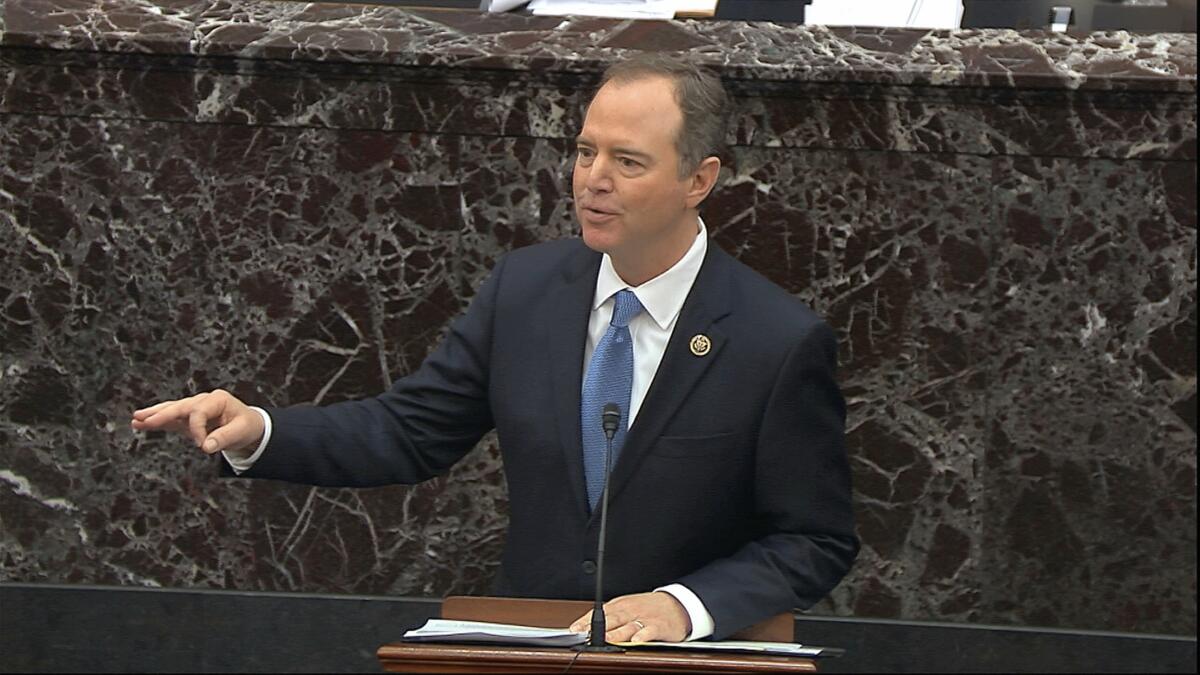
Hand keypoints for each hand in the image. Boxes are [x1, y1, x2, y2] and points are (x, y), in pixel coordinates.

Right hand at [131, 389, 263, 455]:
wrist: (249, 425)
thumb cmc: (247, 426)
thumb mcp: (241, 431)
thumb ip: (224, 437)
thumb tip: (207, 446)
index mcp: (217, 400)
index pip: (199, 412)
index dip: (198, 430)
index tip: (203, 445)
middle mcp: (203, 401)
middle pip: (179, 406)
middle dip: (162, 414)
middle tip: (145, 420)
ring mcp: (194, 408)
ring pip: (171, 410)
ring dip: (154, 415)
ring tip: (136, 419)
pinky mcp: (188, 419)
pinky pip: (171, 419)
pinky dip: (157, 422)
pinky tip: (140, 424)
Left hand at [568, 591, 690, 642]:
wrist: (676, 604)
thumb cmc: (648, 608)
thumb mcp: (627, 607)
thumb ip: (610, 617)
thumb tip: (586, 628)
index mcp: (620, 605)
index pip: (599, 613)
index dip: (586, 621)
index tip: (574, 629)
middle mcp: (630, 611)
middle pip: (611, 619)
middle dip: (598, 627)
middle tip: (586, 635)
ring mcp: (644, 618)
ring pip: (628, 626)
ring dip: (617, 633)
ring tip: (607, 639)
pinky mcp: (658, 626)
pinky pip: (649, 631)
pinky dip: (642, 635)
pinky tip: (636, 641)